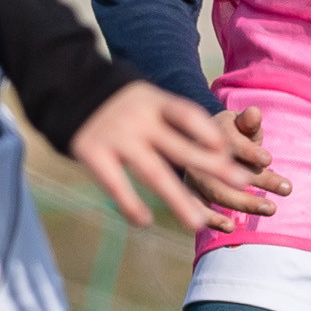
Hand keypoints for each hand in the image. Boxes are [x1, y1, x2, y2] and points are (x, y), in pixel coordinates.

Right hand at [65, 84, 290, 233]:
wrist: (68, 87)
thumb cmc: (121, 103)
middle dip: (213, 166)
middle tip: (242, 183)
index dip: (209, 133)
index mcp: (154, 102)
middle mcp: (138, 119)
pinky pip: (116, 183)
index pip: (188, 115)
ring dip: (178, 199)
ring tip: (200, 223)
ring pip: (153, 173)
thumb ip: (175, 121)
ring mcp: (116, 136)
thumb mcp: (147, 99)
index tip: (231, 152)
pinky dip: (130, 204)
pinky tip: (145, 222)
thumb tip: (221, 151)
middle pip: (181, 147)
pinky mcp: (91, 152)